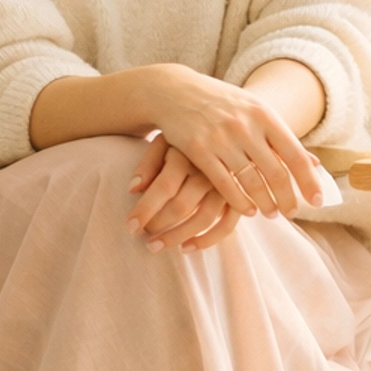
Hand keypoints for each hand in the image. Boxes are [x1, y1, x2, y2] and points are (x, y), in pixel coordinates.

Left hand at [125, 136, 243, 251]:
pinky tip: (187, 247)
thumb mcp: (166, 139)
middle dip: (158, 225)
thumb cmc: (187, 134)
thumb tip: (133, 190)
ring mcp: (227, 185)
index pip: (164, 187)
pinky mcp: (240, 196)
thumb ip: (149, 162)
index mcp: (189, 153)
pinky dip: (207, 240)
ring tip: (156, 246)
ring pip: (203, 218)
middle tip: (142, 237)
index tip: (130, 226)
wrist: (226, 123)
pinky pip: (227, 225)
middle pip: (182, 205)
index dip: (145, 209)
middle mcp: (209, 170)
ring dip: (178, 236)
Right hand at [136, 65, 324, 221]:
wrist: (174, 90)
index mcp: (263, 114)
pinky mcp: (199, 150)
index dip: (308, 181)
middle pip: (276, 173)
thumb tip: (314, 164)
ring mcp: (221, 138)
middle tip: (293, 213)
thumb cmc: (221, 103)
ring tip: (271, 214)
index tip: (317, 201)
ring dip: (265, 203)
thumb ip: (280, 137)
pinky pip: (225, 185)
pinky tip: (248, 210)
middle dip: (287, 199)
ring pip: (251, 182)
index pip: (295, 154)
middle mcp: (245, 126)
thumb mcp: (253, 110)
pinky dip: (240, 202)